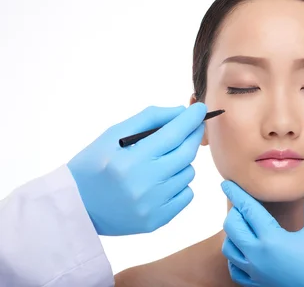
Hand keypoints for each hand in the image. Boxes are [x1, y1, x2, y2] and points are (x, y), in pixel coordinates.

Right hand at [67, 103, 206, 235]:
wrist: (75, 207)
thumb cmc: (93, 165)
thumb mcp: (112, 135)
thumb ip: (149, 119)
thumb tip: (181, 112)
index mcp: (130, 160)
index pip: (173, 134)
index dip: (190, 119)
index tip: (201, 109)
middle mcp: (143, 184)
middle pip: (186, 153)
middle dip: (193, 135)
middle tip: (194, 126)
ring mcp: (152, 205)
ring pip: (188, 173)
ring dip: (182, 162)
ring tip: (163, 160)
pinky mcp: (157, 221)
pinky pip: (186, 195)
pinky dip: (180, 184)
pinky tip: (163, 180)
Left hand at [221, 175, 303, 286]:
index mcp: (272, 240)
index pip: (248, 209)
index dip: (236, 193)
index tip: (226, 182)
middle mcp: (258, 257)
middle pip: (232, 227)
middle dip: (234, 211)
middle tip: (242, 203)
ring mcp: (256, 273)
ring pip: (229, 249)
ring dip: (233, 234)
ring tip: (244, 224)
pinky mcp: (258, 285)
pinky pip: (235, 270)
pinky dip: (235, 257)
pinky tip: (245, 249)